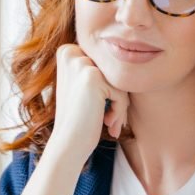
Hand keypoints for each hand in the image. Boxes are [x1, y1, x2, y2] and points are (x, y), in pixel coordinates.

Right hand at [45, 44, 128, 164]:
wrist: (67, 143)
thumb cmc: (78, 119)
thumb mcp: (83, 87)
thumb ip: (98, 68)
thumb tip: (128, 51)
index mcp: (67, 51)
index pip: (105, 64)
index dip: (109, 88)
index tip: (101, 107)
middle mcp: (71, 53)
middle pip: (112, 71)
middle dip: (117, 97)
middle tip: (110, 120)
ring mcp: (80, 63)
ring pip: (119, 81)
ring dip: (120, 105)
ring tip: (110, 123)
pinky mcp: (91, 77)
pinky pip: (121, 91)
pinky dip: (119, 110)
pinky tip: (106, 122)